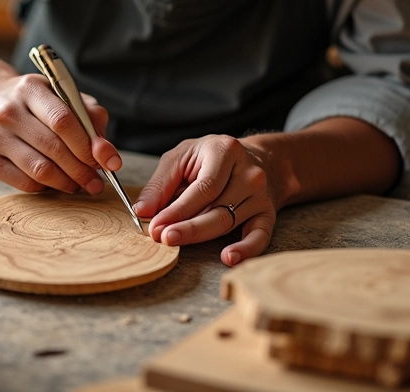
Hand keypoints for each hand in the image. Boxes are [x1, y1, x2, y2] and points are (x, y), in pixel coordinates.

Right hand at [0, 72, 121, 193]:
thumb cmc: (35, 100)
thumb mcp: (63, 95)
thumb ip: (90, 117)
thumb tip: (106, 153)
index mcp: (30, 89)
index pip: (63, 120)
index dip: (88, 145)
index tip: (108, 162)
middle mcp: (8, 111)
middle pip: (53, 148)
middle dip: (82, 169)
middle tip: (97, 181)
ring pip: (40, 170)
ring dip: (67, 183)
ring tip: (82, 185)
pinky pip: (24, 183)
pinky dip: (47, 188)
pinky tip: (58, 183)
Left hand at [133, 135, 276, 266]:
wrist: (258, 158)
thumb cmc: (212, 157)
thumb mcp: (182, 157)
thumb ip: (161, 183)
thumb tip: (142, 210)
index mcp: (225, 151)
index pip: (202, 188)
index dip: (178, 210)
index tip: (156, 225)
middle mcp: (248, 173)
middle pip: (216, 208)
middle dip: (187, 227)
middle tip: (164, 238)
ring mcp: (260, 195)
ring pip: (229, 223)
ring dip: (201, 237)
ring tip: (177, 243)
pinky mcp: (268, 214)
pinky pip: (260, 237)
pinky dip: (246, 250)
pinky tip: (228, 257)